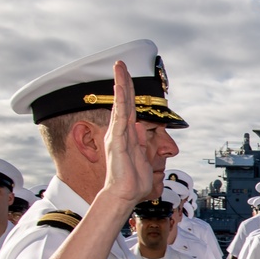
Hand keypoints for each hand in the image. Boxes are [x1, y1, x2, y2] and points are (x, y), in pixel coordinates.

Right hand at [98, 60, 154, 212]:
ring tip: (119, 67)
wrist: (125, 195)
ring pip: (119, 104)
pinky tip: (120, 87)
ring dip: (120, 84)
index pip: (128, 109)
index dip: (128, 92)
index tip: (127, 76)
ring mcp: (117, 134)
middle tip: (120, 63)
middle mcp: (119, 132)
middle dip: (122, 81)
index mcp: (126, 136)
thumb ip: (141, 142)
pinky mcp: (116, 140)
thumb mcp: (142, 157)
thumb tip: (140, 127)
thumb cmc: (134, 181)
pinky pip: (119, 116)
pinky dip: (119, 101)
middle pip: (122, 101)